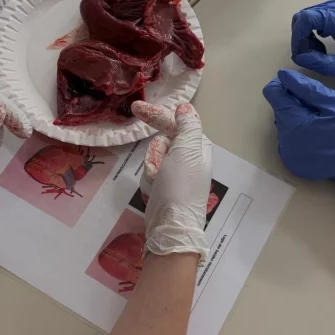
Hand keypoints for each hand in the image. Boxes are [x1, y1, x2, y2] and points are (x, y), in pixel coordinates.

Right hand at [135, 102, 211, 262]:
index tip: (135, 108)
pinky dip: (150, 181)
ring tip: (159, 184)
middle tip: (158, 170)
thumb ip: (187, 126)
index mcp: (198, 147)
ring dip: (152, 168)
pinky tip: (156, 192)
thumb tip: (185, 108)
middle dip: (156, 154)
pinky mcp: (165, 186)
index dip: (157, 116)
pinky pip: (150, 172)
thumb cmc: (180, 187)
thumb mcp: (186, 151)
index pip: (177, 123)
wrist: (170, 227)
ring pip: (153, 157)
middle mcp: (189, 158)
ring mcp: (176, 173)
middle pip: (162, 141)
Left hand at [263, 69, 334, 203]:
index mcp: (293, 123)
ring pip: (284, 124)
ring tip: (320, 121)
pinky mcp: (292, 163)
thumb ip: (307, 88)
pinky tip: (317, 135)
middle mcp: (284, 140)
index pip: (273, 95)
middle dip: (294, 102)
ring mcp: (287, 154)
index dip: (283, 84)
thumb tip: (283, 75)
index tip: (298, 84)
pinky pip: (289, 139)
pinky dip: (299, 133)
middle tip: (318, 106)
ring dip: (297, 118)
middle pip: (280, 110)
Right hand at [291, 0, 334, 79]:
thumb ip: (319, 63)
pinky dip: (313, 33)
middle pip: (304, 16)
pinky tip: (323, 46)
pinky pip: (317, 19)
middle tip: (310, 56)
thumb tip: (299, 58)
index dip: (297, 37)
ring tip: (318, 53)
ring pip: (309, 17)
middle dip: (301, 38)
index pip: (305, 18)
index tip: (301, 55)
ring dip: (307, 36)